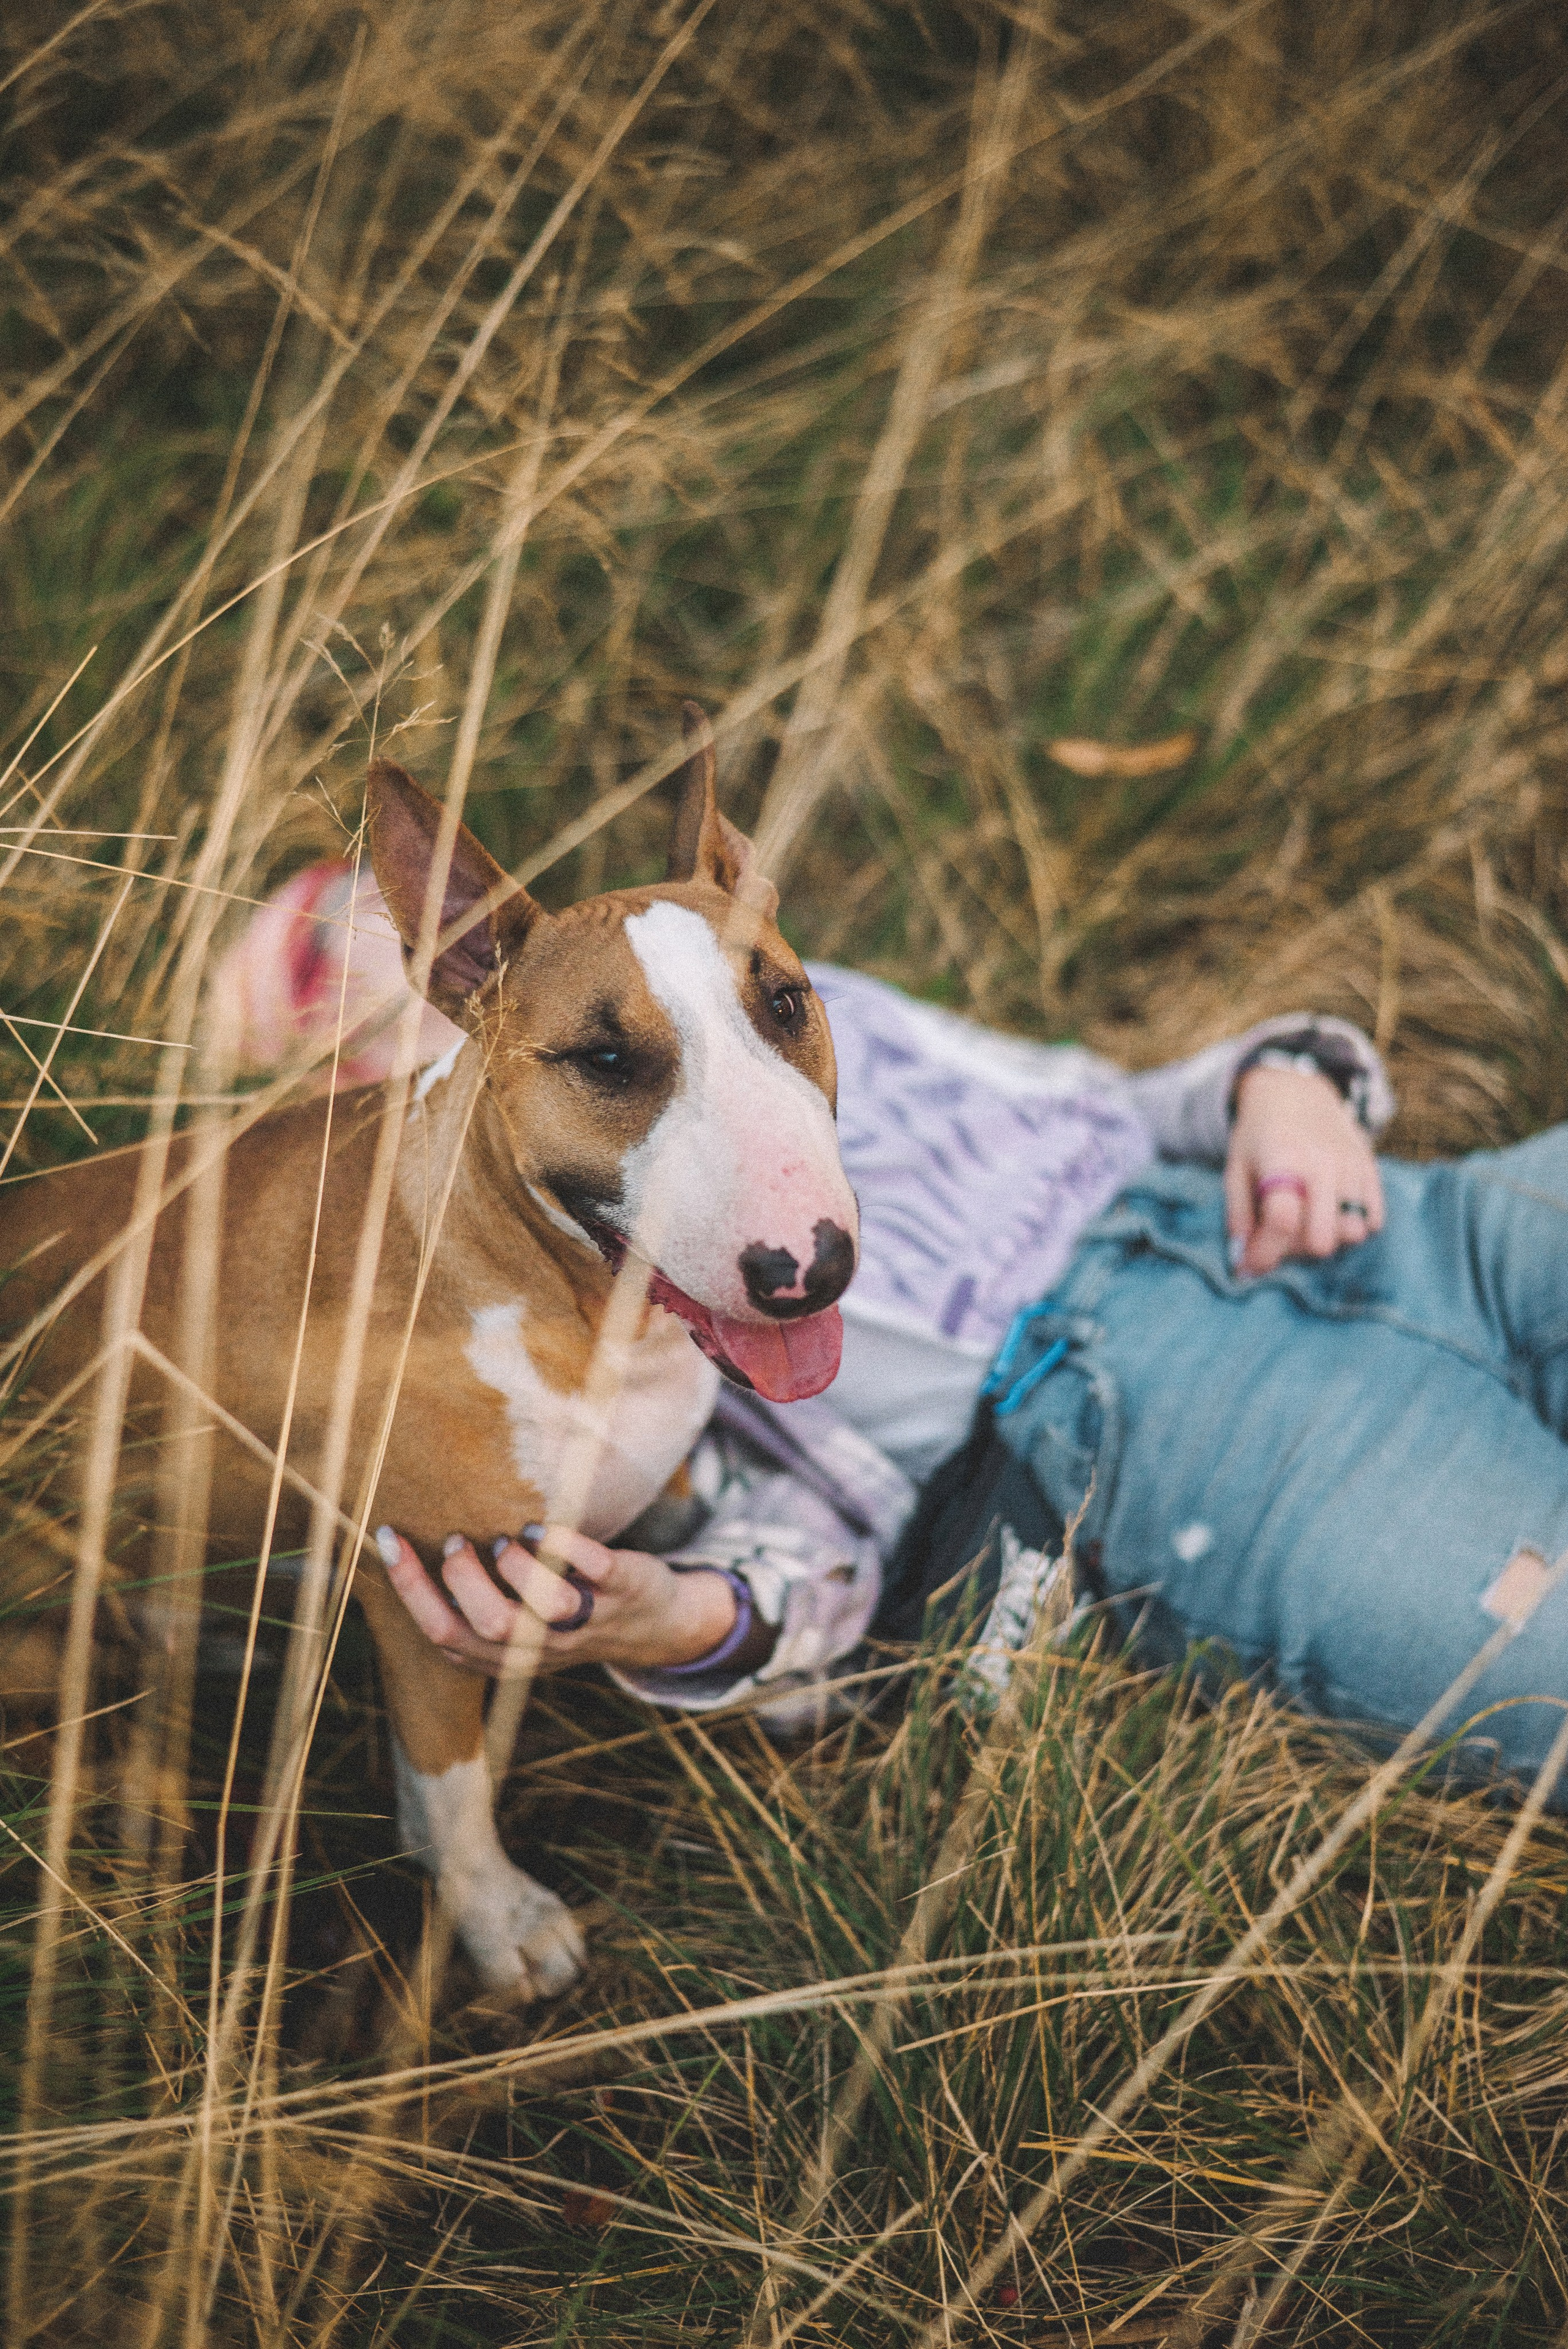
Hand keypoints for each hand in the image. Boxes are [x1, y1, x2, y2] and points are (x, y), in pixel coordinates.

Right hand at [373, 1522, 738, 1678]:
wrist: (655, 1624)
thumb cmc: (566, 1614)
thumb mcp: (515, 1626)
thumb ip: (471, 1601)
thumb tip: (407, 1545)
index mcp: (504, 1656)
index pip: (444, 1633)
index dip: (411, 1587)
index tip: (390, 1538)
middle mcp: (542, 1646)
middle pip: (489, 1626)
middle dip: (463, 1578)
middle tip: (458, 1541)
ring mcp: (586, 1620)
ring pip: (542, 1609)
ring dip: (515, 1568)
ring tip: (506, 1540)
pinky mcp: (623, 1589)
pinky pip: (595, 1571)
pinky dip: (563, 1546)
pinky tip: (538, 1528)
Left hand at [1225, 1064, 1383, 1275]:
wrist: (1295, 1092)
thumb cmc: (1259, 1137)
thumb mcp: (1236, 1168)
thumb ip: (1238, 1215)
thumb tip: (1244, 1262)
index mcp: (1282, 1160)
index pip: (1282, 1220)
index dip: (1266, 1252)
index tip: (1251, 1265)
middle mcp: (1322, 1164)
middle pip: (1322, 1238)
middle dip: (1297, 1250)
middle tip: (1281, 1237)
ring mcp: (1352, 1166)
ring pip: (1352, 1232)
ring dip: (1327, 1238)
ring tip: (1306, 1221)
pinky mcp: (1371, 1168)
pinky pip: (1374, 1219)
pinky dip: (1353, 1225)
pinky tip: (1330, 1211)